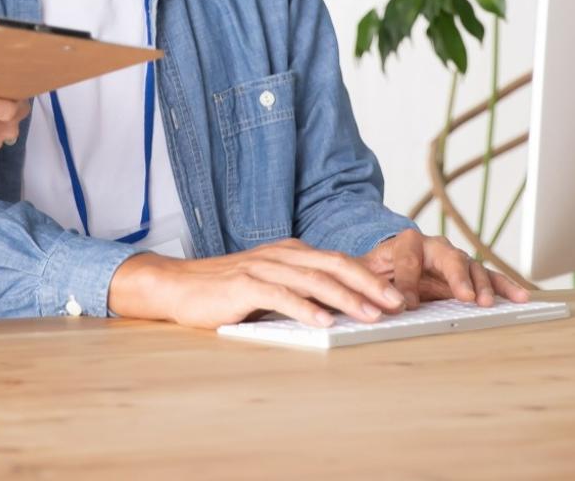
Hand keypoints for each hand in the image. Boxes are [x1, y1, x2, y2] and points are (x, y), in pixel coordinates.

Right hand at [108, 240, 408, 329]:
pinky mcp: (244, 285)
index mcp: (291, 253)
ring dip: (346, 298)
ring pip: (314, 279)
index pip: (340, 261)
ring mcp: (263, 267)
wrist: (177, 285)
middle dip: (370, 284)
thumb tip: (341, 308)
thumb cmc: (225, 291)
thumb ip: (301, 290)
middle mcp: (282, 254)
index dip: (371, 278)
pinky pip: (280, 295)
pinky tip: (323, 322)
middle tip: (397, 304)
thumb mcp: (270, 285)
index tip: (397, 297)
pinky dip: (305, 308)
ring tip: (370, 315)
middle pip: (335, 265)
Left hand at [360, 228, 527, 307]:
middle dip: (457, 277)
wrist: (393, 260)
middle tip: (465, 296)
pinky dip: (505, 286)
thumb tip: (364, 301)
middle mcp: (435, 246)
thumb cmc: (379, 269)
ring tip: (489, 302)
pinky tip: (520, 296)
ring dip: (483, 285)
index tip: (408, 303)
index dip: (407, 281)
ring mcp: (455, 259)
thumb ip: (362, 283)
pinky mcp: (469, 274)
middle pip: (448, 257)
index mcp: (406, 243)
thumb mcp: (363, 272)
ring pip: (473, 267)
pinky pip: (490, 278)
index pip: (407, 259)